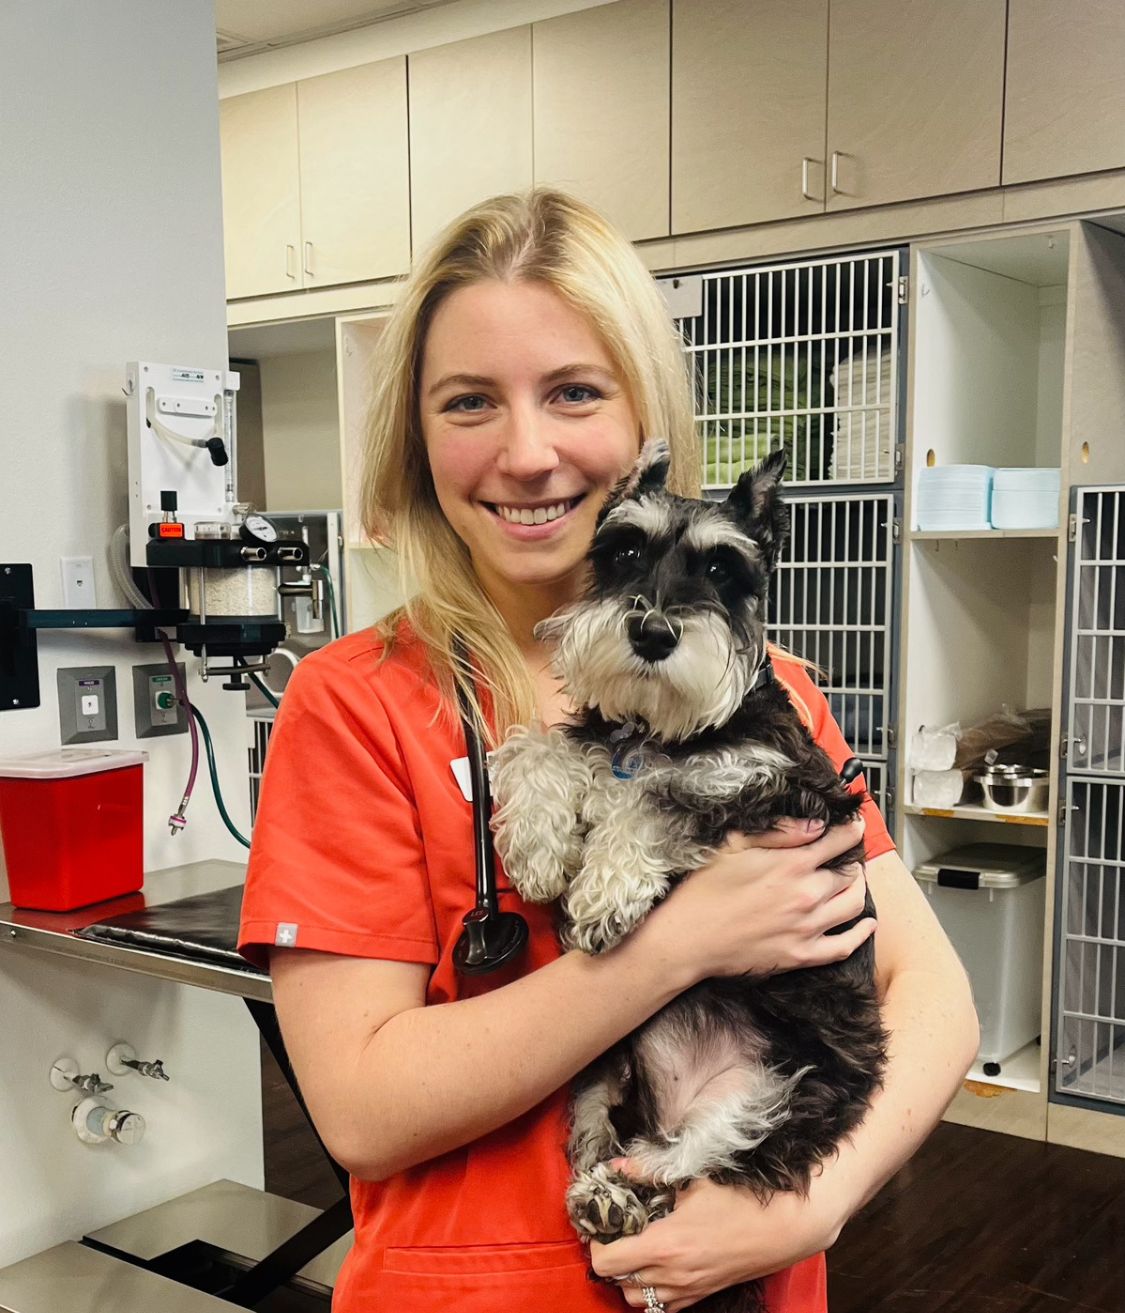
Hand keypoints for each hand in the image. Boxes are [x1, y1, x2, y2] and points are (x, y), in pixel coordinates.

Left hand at [589, 1159, 845, 1311]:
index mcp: (664, 1246)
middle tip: (617, 1234)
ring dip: (630, 1278)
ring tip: (636, 1251)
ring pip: (639, 1300)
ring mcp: (688, 1291)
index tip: (603, 1225)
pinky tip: (660, 1266)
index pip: (606, 1262)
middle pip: (618, 1283)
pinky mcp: (702, 1296)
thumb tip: (616, 1166)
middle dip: (611, 1260)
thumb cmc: (738, 1199)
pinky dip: (653, 1292)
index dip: (597, 1244)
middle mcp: (672, 1276)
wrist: (781, 1228)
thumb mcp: (691, 1181)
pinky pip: (665, 1307)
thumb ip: (648, 1174)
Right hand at [634, 816, 873, 984]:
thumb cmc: (704, 889)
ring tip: (853, 882)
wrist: (689, 938)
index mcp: (791, 864)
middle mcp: (807, 894)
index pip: (837, 842)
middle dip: (853, 861)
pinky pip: (844, 946)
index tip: (855, 826)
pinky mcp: (802, 955)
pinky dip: (861, 934)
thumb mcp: (733, 845)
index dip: (850, 831)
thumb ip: (779, 833)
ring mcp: (807, 928)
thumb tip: (815, 826)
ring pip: (854, 905)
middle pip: (849, 874)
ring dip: (859, 890)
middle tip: (848, 857)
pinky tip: (867, 924)